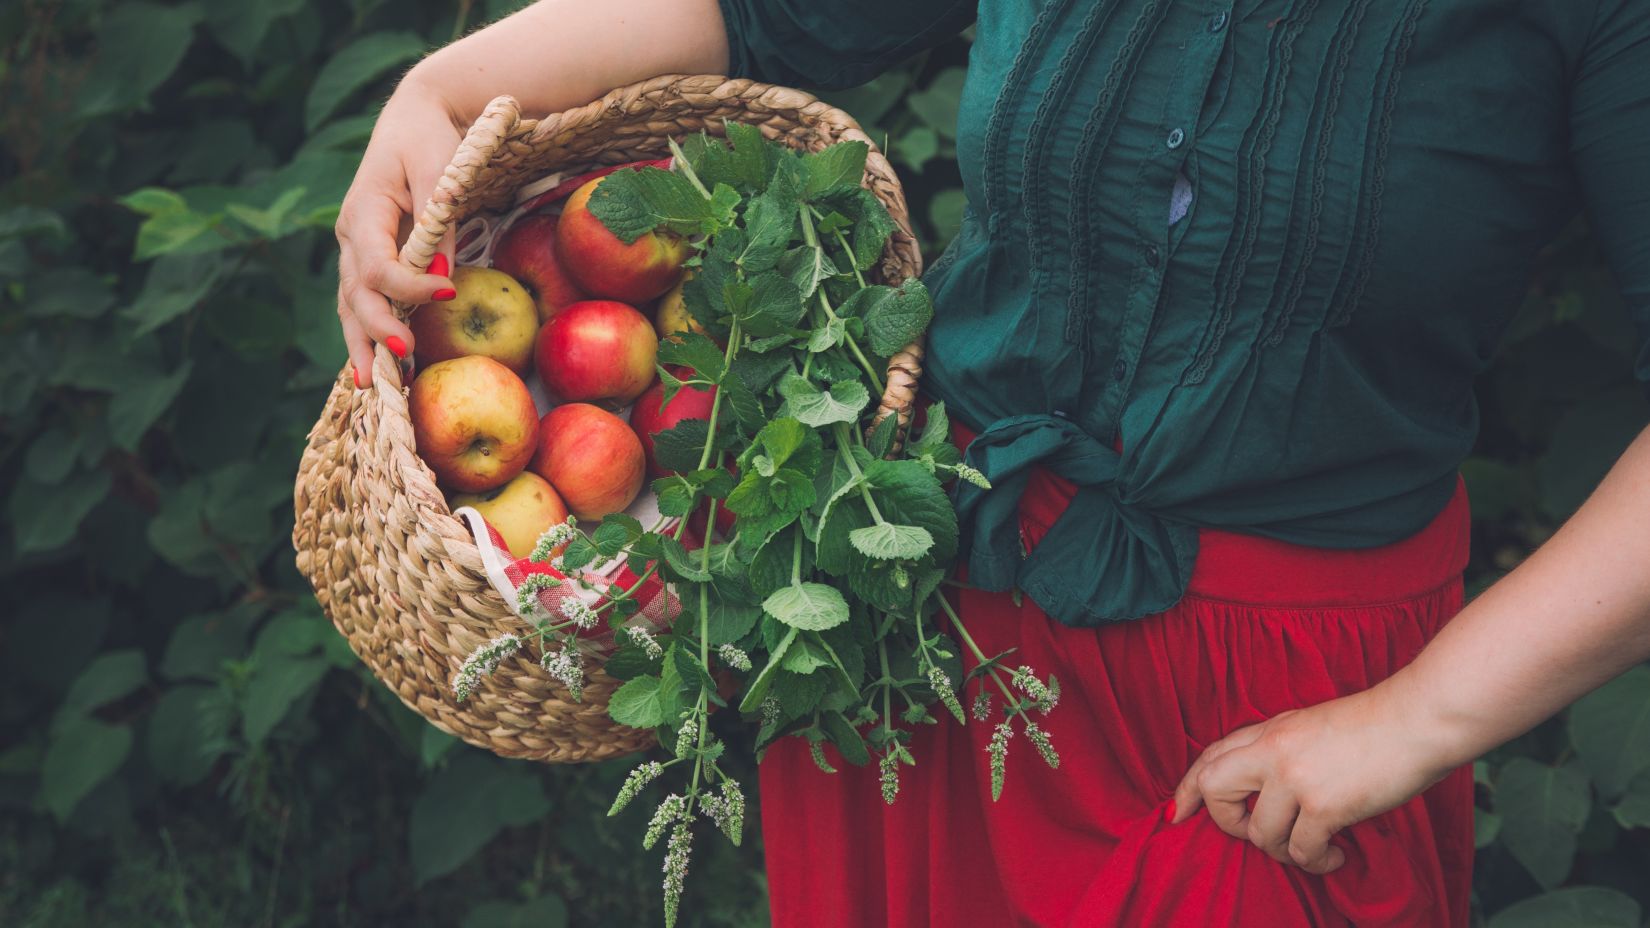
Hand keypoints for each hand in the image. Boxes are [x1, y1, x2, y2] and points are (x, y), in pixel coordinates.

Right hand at [335, 67, 464, 386]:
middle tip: (404, 358)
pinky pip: (362, 302)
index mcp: (364, 212)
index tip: (448, 293)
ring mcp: (355, 250)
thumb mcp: (439, 169)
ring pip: (350, 305)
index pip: (377, 264)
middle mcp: (351, 236)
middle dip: (376, 328)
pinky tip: (373, 369)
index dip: (408, 286)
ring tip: (372, 385)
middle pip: (354, 293)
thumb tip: (440, 275)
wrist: (416, 119)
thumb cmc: (430, 139)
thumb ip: (438, 220)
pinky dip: (367, 334)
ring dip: (361, 344)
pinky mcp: (369, 260)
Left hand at [1169, 685, 1455, 873]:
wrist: (1418, 719)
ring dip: (1284, 853)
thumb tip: (1262, 783)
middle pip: (1215, 789)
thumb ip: (1280, 748)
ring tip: (1312, 850)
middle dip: (1225, 822)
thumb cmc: (1375, 725)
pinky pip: (1301, 851)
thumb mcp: (1311, 725)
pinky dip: (1317, 863)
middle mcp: (1272, 752)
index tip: (1178, 812)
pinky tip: (1336, 857)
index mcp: (1269, 730)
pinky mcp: (1324, 805)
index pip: (1211, 756)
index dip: (1189, 787)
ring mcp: (1295, 778)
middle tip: (1253, 833)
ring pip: (1260, 834)